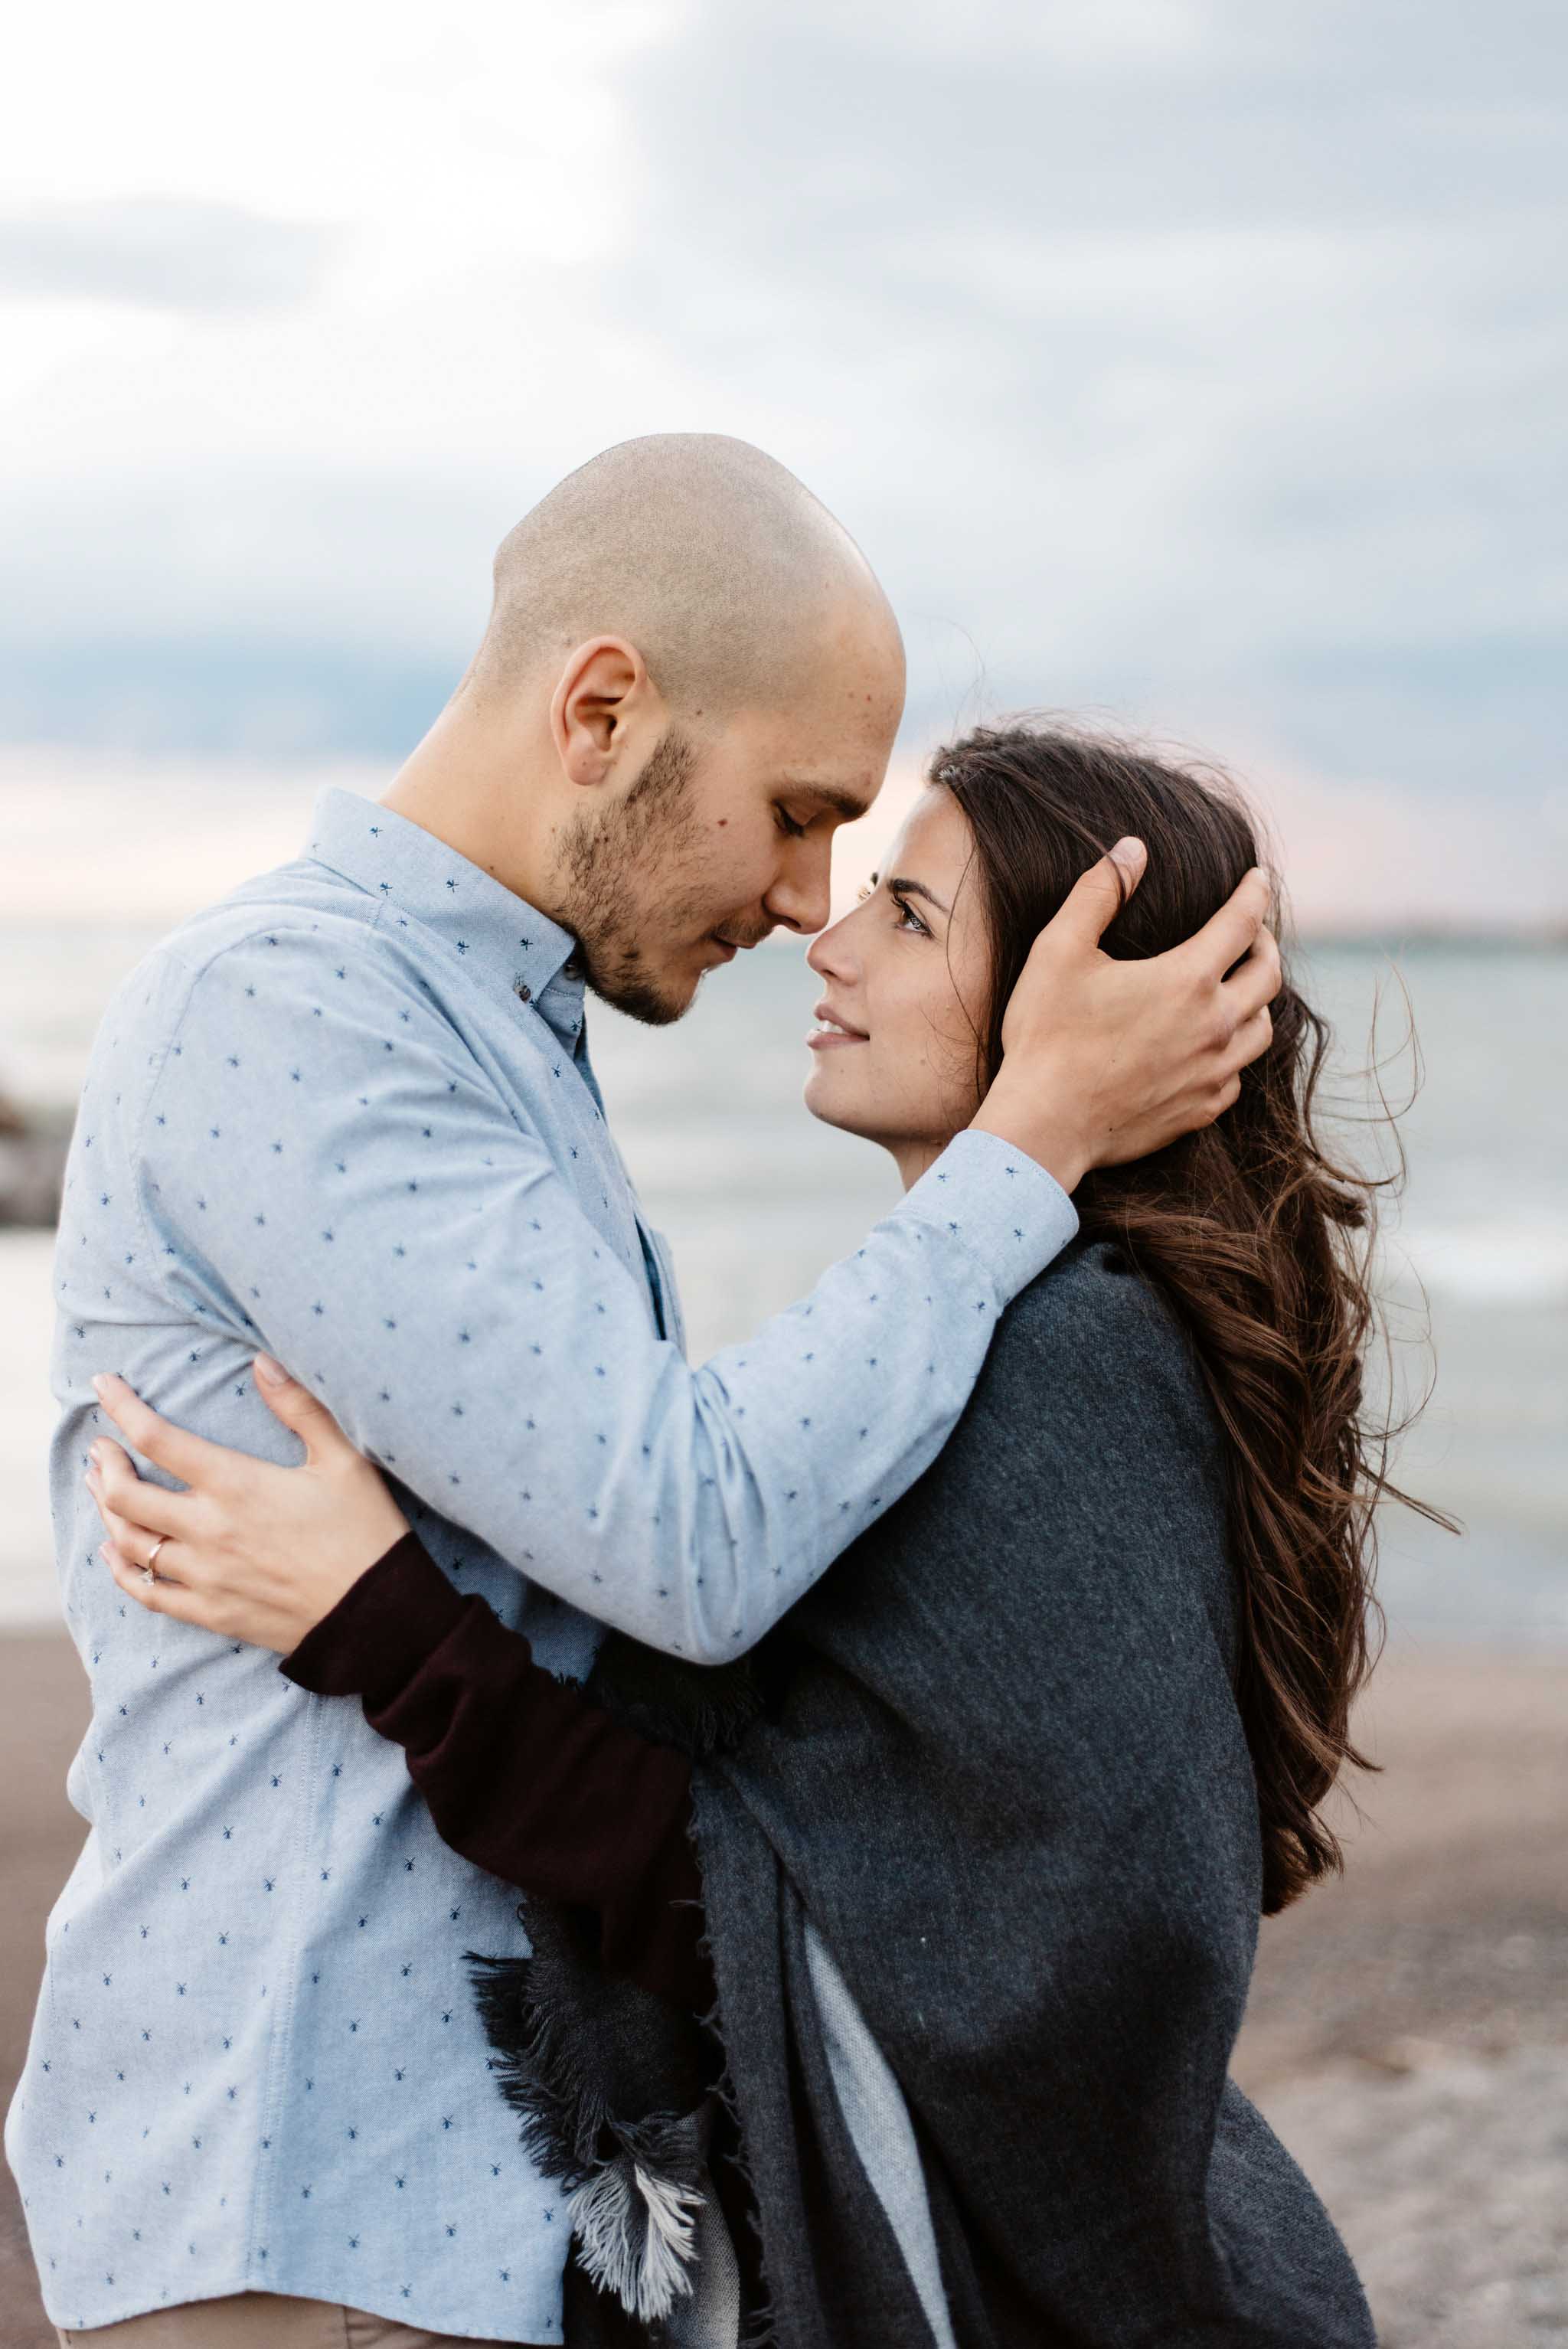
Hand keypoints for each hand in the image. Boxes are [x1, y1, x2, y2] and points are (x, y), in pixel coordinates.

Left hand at [84, 1357, 409, 1651]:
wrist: (378, 1612)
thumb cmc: (365, 1530)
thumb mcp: (343, 1459)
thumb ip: (299, 1407)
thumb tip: (262, 1361)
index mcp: (236, 1484)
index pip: (157, 1438)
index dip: (122, 1407)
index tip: (103, 1385)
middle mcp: (209, 1529)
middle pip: (126, 1494)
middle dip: (105, 1464)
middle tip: (100, 1448)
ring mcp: (204, 1575)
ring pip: (129, 1542)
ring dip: (106, 1512)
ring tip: (100, 1488)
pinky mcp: (211, 1611)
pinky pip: (147, 1592)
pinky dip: (121, 1570)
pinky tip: (113, 1554)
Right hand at [971, 843, 1279, 1187]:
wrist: (1044, 1125)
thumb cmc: (1046, 1035)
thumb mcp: (1059, 951)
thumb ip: (1098, 893)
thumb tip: (1132, 849)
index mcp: (1187, 980)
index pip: (1242, 922)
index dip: (1255, 893)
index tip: (1260, 877)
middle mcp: (1213, 1026)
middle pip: (1268, 976)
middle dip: (1265, 944)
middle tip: (1253, 932)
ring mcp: (1211, 1073)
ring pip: (1261, 1030)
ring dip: (1257, 1001)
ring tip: (1239, 988)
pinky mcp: (1199, 1111)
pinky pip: (1236, 1076)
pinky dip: (1234, 1053)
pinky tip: (1214, 1047)